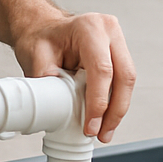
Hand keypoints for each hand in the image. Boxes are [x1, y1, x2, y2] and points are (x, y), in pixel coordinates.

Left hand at [14, 12, 134, 142]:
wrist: (41, 27)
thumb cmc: (39, 37)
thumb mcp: (35, 56)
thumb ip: (46, 80)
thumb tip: (57, 109)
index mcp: (89, 27)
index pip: (102, 70)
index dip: (99, 102)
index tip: (91, 125)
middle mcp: (109, 30)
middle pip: (124, 76)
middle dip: (115, 111)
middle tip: (102, 134)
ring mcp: (117, 40)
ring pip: (127, 81)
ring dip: (118, 109)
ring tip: (104, 131)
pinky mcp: (119, 53)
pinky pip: (123, 80)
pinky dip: (115, 101)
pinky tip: (105, 118)